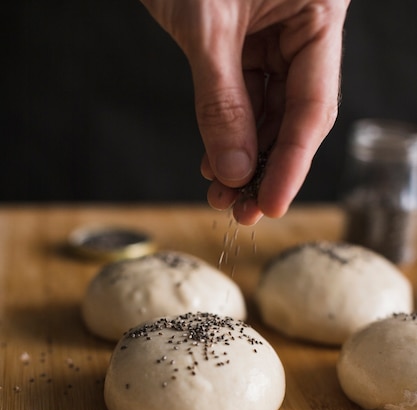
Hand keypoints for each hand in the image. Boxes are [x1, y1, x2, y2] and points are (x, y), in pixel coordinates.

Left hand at [140, 0, 349, 223]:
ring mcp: (275, 36)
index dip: (292, 163)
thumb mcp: (206, 27)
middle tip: (242, 210)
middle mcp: (303, 27)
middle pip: (293, 117)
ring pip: (267, 113)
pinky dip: (227, 132)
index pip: (313, 106)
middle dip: (264, 167)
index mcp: (318, 11)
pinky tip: (215, 162)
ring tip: (222, 194)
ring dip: (243, 157)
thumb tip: (233, 169)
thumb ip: (221, 102)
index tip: (272, 205)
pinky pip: (243, 98)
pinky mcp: (246, 43)